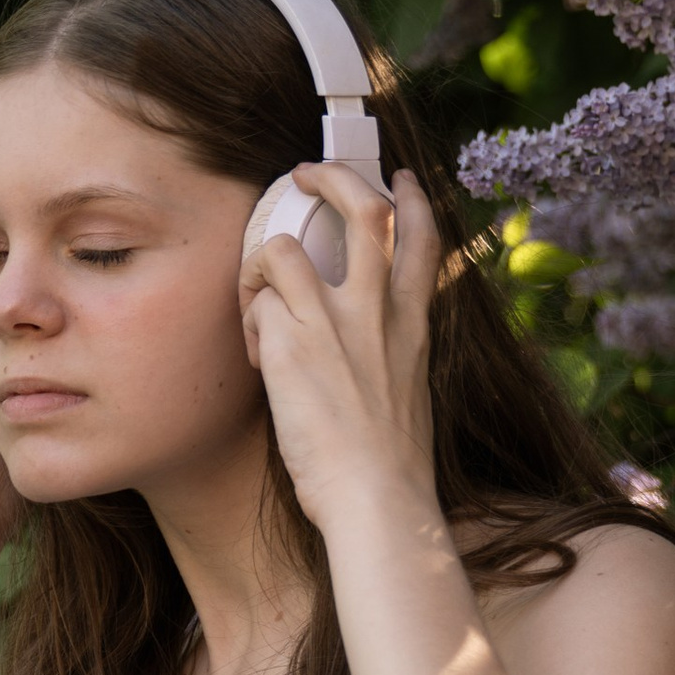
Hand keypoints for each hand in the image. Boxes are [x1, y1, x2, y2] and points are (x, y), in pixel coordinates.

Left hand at [238, 162, 444, 536]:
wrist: (378, 499)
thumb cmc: (390, 467)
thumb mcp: (411, 394)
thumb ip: (393, 355)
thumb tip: (366, 348)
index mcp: (414, 323)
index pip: (423, 236)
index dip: (410, 197)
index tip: (399, 178)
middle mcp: (377, 310)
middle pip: (363, 207)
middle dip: (332, 177)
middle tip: (305, 175)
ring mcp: (333, 321)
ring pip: (284, 247)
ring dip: (262, 264)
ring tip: (258, 295)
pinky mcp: (290, 343)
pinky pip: (257, 306)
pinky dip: (251, 325)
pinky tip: (261, 362)